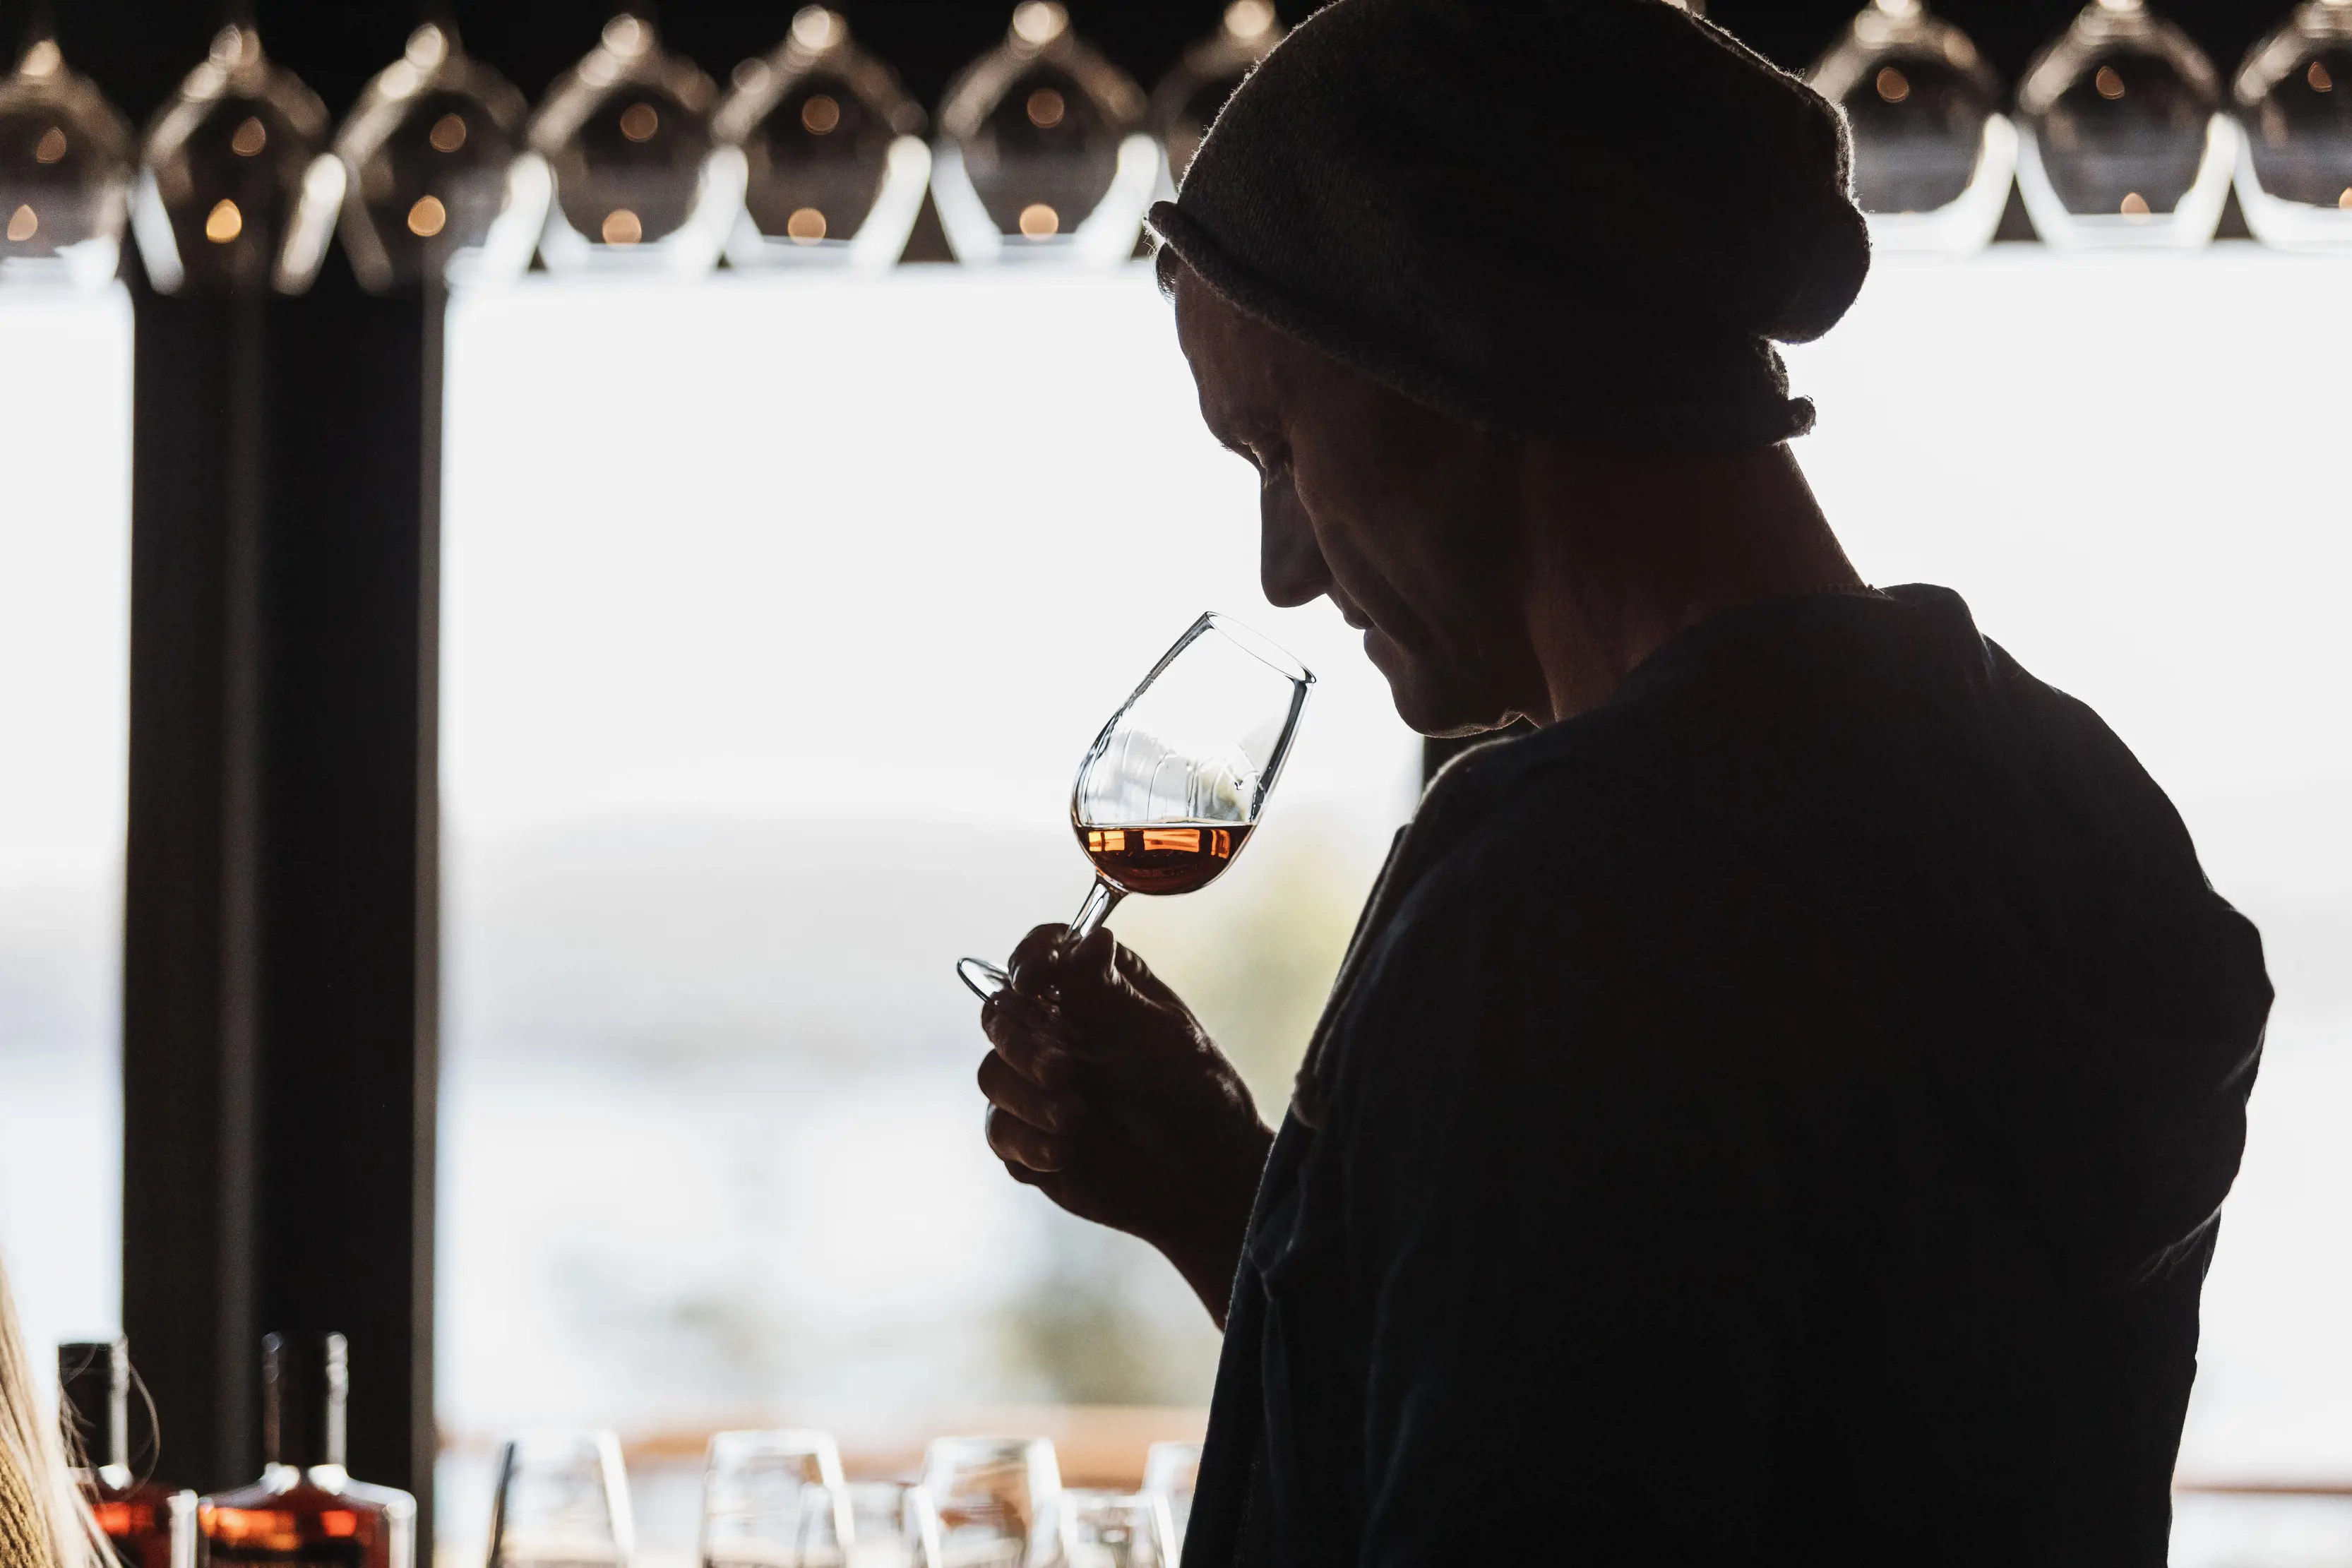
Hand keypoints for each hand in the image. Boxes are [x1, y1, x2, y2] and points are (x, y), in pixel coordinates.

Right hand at [979, 922, 1274, 1326]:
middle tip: (1062, 1070)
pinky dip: (1027, 1141)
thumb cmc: (1197, 1096)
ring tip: (1078, 1119)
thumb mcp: (1162, 1039)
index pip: (1042, 952)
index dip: (1028, 959)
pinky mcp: (1029, 1136)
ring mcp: (1038, 1084)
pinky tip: (1065, 1154)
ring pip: (991, 1073)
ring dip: (1028, 1098)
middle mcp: (1058, 1030)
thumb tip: (1090, 936)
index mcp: (1094, 991)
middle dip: (1023, 1042)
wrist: (1205, 1180)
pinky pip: (999, 1129)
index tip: (1032, 981)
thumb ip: (1113, 994)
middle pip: (999, 1012)